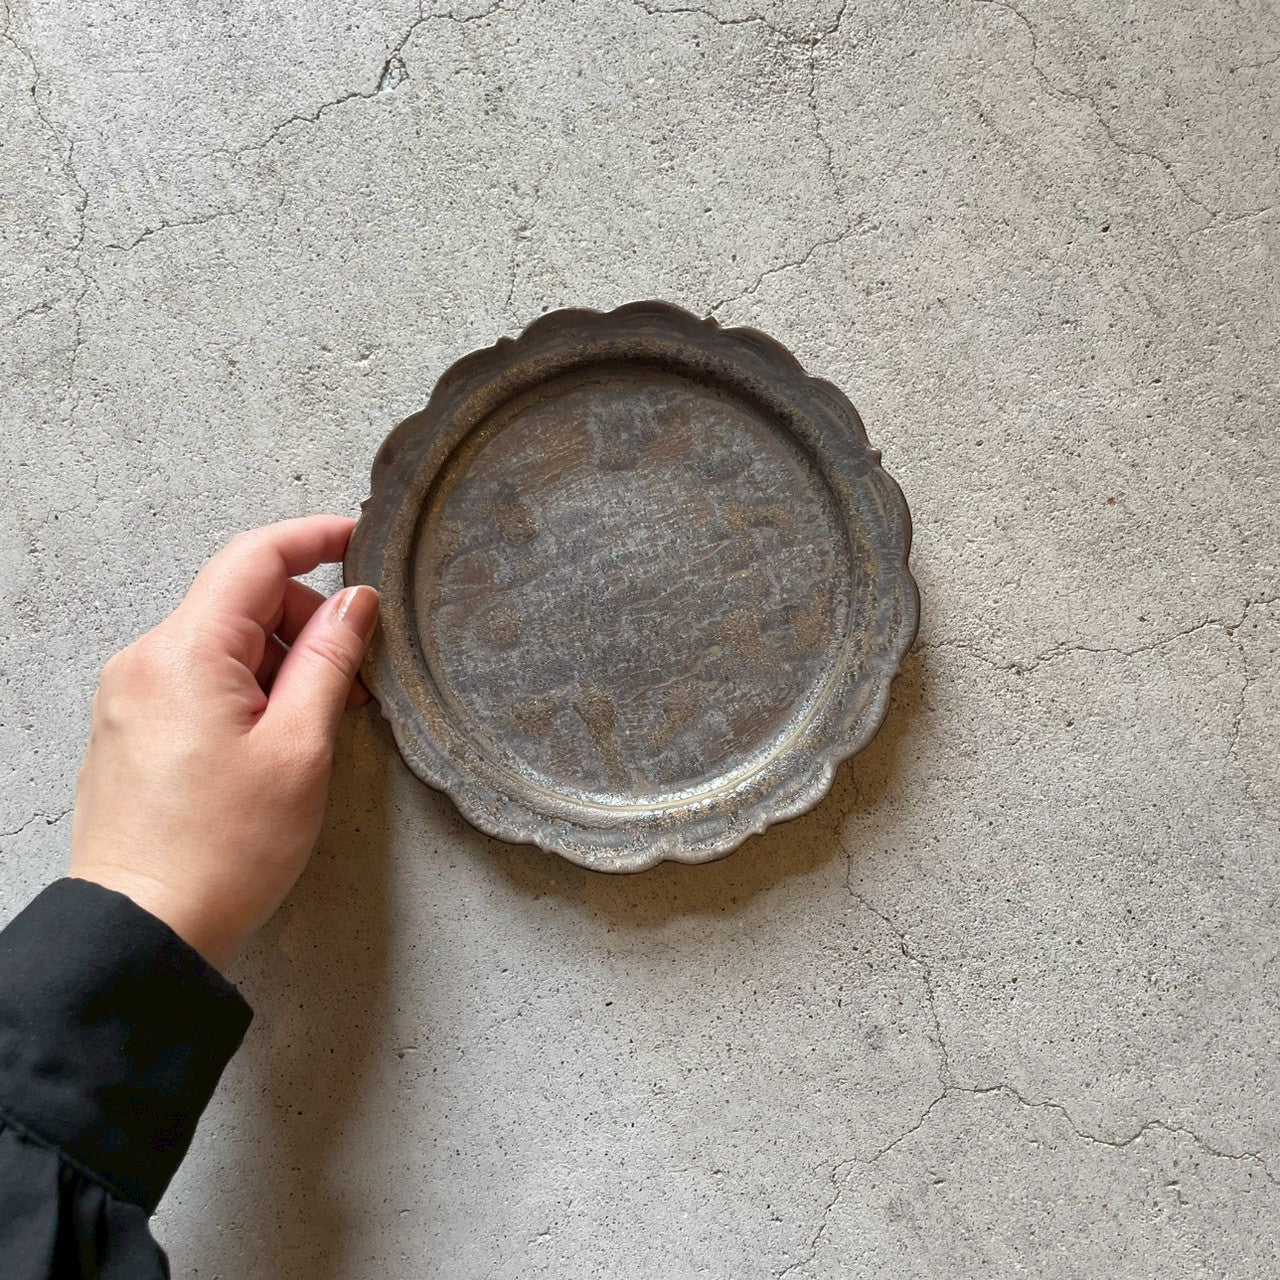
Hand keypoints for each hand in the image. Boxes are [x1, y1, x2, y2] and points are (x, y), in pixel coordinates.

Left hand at [70, 517, 378, 971]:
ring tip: (320, 722)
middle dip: (304, 621)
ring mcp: (131, 693)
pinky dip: (247, 688)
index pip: (253, 557)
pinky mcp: (131, 726)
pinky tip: (278, 736)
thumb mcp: (300, 747)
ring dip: (279, 661)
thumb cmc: (224, 849)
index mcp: (185, 652)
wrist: (145, 928)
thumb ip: (329, 659)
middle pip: (238, 600)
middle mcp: (146, 659)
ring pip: (221, 642)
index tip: (360, 537)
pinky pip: (198, 678)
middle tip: (355, 676)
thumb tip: (354, 602)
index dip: (314, 539)